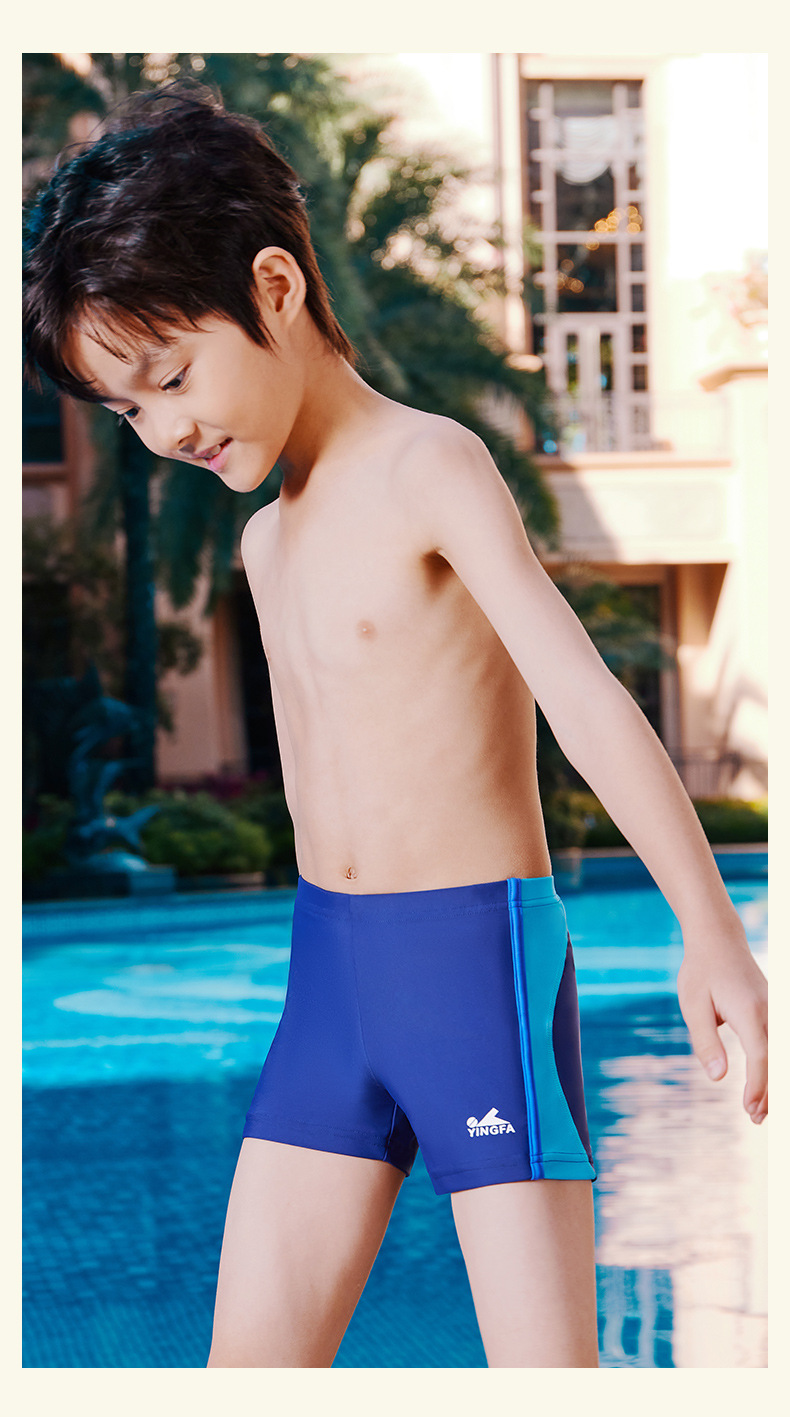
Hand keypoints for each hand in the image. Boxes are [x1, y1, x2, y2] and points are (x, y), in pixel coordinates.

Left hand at [676, 931, 767, 1122]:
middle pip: (777, 1058)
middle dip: (770, 1091)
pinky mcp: (775, 1010)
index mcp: (749, 1010)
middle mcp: (769, 1010)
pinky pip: (779, 1042)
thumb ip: (706, 1042)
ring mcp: (776, 1009)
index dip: (757, 1085)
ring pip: (781, 1052)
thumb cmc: (701, 972)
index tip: (749, 1109)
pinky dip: (775, 1064)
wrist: (718, 940)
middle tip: (756, 1118)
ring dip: (775, 1081)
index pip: (760, 1055)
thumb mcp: (693, 1006)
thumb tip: (718, 1078)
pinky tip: (767, 1084)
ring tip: (761, 1110)